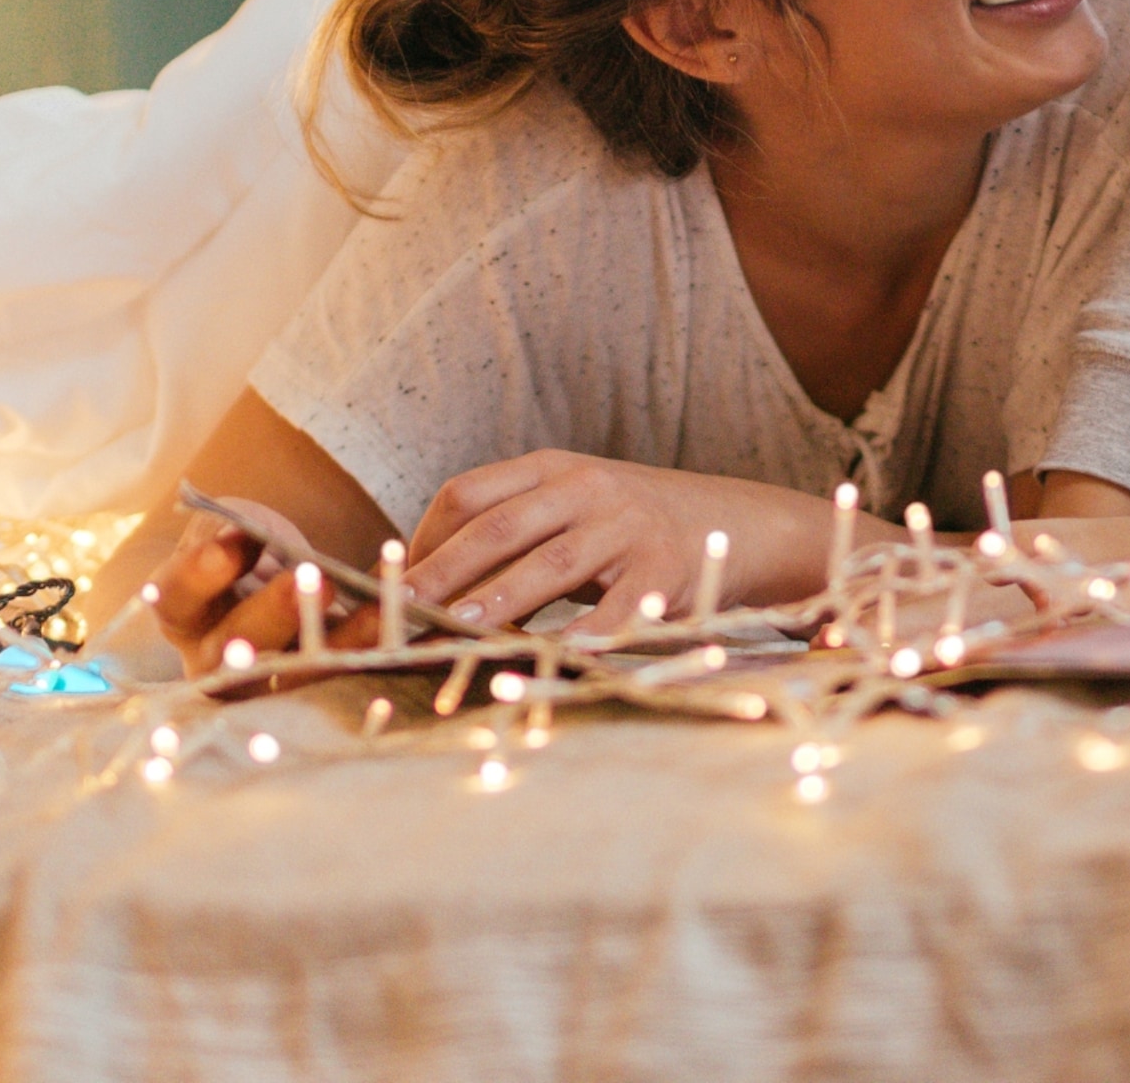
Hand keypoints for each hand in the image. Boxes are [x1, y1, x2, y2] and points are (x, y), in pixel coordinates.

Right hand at [145, 500, 377, 679]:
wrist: (286, 580)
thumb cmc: (248, 551)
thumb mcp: (232, 532)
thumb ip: (232, 535)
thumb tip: (239, 536)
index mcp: (186, 616)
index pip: (178, 600)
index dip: (201, 574)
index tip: (234, 540)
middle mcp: (218, 662)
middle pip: (235, 651)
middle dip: (273, 614)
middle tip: (310, 577)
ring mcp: (272, 683)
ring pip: (301, 676)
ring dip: (345, 642)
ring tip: (381, 608)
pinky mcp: (326, 685)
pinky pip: (354, 674)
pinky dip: (387, 649)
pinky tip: (417, 621)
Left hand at [406, 451, 877, 631]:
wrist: (741, 525)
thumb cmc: (637, 526)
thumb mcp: (578, 507)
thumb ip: (517, 531)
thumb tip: (424, 584)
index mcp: (557, 468)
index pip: (470, 493)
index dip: (423, 539)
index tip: (388, 585)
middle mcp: (590, 487)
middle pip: (497, 526)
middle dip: (439, 572)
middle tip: (392, 613)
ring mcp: (628, 525)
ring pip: (547, 564)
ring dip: (494, 600)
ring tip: (453, 631)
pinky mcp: (663, 569)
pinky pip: (610, 612)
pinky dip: (576, 639)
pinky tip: (545, 661)